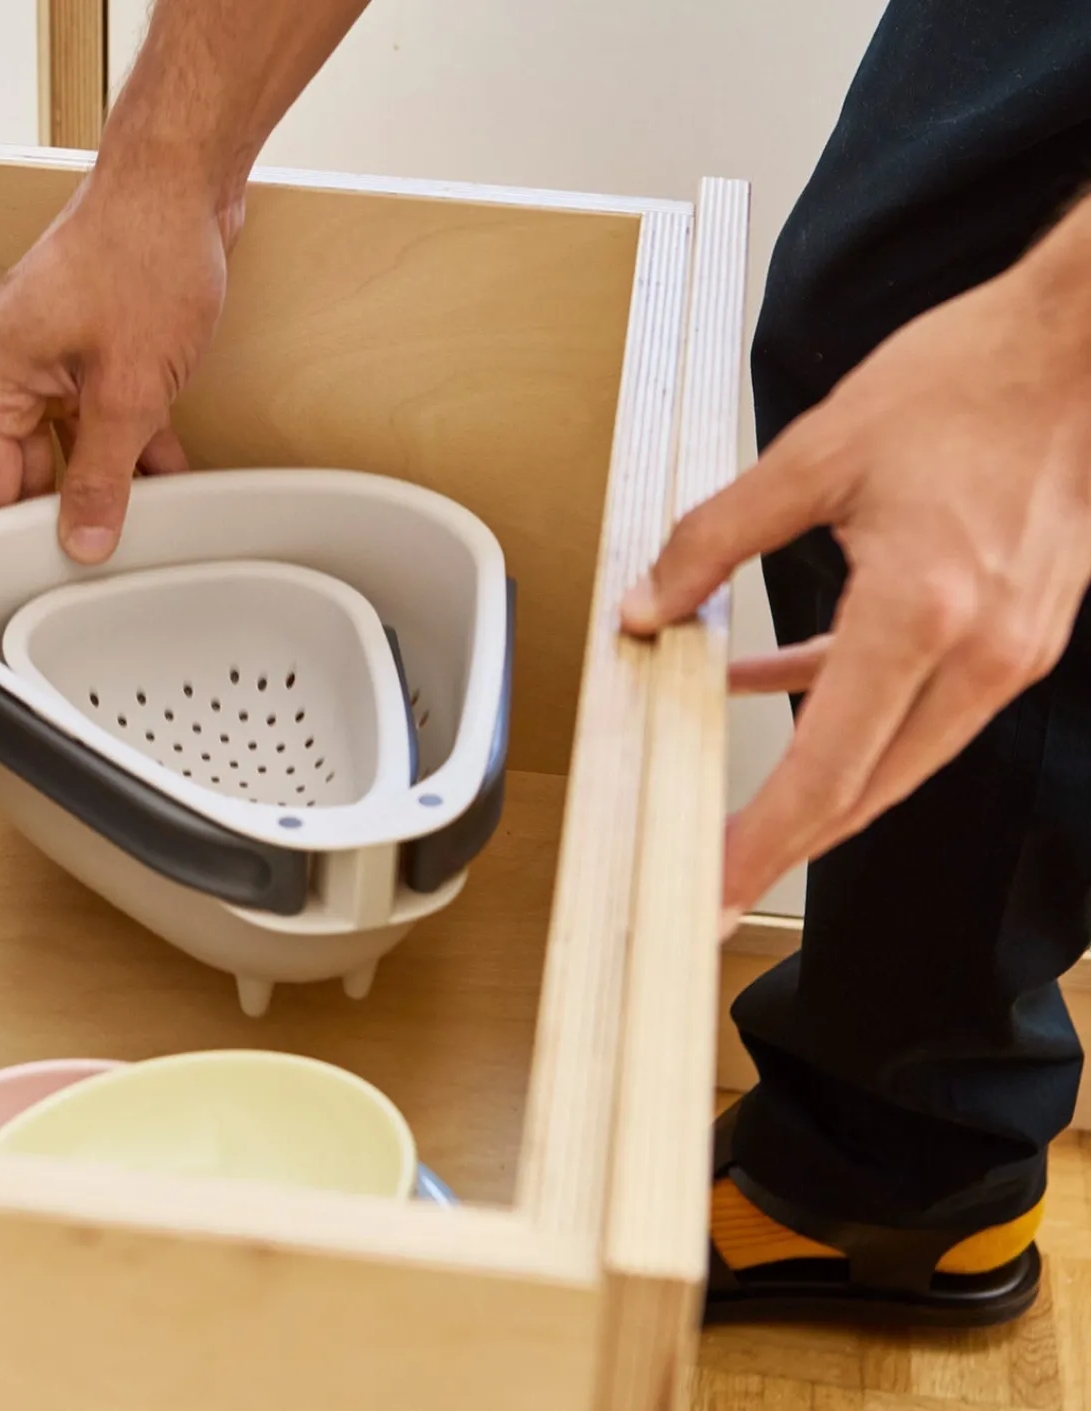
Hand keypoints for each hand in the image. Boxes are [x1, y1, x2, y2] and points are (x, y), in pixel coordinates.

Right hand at [0, 166, 241, 563]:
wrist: (183, 182)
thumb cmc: (143, 255)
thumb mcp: (129, 390)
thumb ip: (101, 476)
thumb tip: (82, 541)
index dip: (4, 544)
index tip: (30, 591)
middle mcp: (6, 369)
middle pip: (19, 475)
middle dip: (60, 519)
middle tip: (96, 568)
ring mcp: (49, 360)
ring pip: (64, 451)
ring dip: (103, 486)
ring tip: (137, 532)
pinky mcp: (88, 353)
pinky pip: (97, 421)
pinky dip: (128, 450)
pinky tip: (166, 484)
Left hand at [621, 250, 1090, 927]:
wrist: (1086, 344)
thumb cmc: (969, 381)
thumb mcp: (815, 455)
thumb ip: (715, 540)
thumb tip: (648, 605)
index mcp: (923, 614)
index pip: (825, 769)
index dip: (761, 840)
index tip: (714, 887)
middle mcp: (980, 652)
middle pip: (867, 789)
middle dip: (785, 843)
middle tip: (716, 881)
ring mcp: (1011, 649)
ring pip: (897, 755)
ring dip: (816, 780)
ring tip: (736, 803)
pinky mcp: (1018, 630)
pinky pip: (919, 701)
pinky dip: (848, 707)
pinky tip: (768, 679)